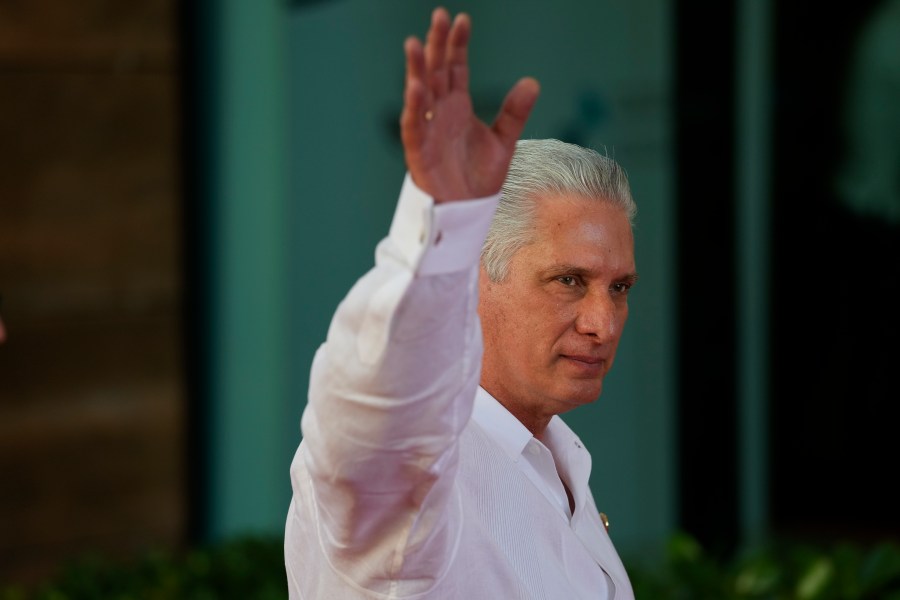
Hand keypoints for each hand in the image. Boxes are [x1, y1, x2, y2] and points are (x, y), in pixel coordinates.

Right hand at [400, 7, 539, 202]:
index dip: (458, 44)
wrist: (468, 212)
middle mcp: (440, 113)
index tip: (462, 19)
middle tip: (438, 16)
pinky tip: (417, 87)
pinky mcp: (419, 152)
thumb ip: (515, 112)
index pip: (456, 67)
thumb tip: (532, 82)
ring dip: (417, 70)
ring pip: (420, 94)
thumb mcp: (504, 141)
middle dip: (436, 45)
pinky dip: (414, 108)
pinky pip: (415, 126)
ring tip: (415, 44)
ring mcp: (428, 131)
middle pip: (436, 72)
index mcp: (458, 106)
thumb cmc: (479, 178)